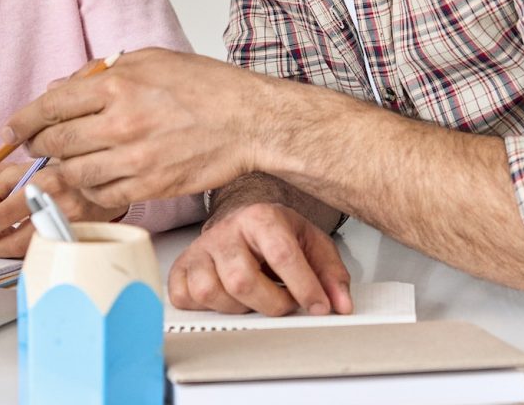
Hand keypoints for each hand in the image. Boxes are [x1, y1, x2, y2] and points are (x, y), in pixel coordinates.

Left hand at [0, 48, 257, 209]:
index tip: (12, 129)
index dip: (23, 120)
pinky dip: (90, 188)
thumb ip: (99, 72)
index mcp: (116, 86)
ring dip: (61, 170)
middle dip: (37, 146)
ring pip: (73, 174)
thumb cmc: (204, 86)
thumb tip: (58, 88)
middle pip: (55, 143)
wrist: (248, 120)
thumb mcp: (148, 59)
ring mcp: (133, 159)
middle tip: (34, 146)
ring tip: (64, 162)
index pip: (50, 106)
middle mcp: (120, 123)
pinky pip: (101, 195)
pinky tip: (93, 176)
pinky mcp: (148, 187)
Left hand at [0, 162, 123, 257]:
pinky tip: (26, 241)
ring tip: (3, 242)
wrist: (103, 176)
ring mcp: (72, 224)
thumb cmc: (59, 171)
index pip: (3, 214)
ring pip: (32, 251)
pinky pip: (48, 250)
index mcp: (43, 182)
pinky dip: (33, 250)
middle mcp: (59, 205)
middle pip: (16, 242)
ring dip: (12, 251)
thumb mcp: (25, 168)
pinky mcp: (80, 236)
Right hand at [168, 203, 352, 316]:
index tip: (318, 307)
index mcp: (260, 217)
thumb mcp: (311, 242)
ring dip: (236, 307)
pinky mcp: (182, 264)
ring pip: (209, 291)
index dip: (303, 286)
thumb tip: (340, 304)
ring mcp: (201, 248)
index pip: (281, 254)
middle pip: (241, 279)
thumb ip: (330, 273)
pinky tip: (224, 297)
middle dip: (270, 303)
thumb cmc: (275, 232)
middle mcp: (227, 230)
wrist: (242, 218)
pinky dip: (205, 305)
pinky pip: (183, 295)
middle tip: (284, 303)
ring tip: (252, 298)